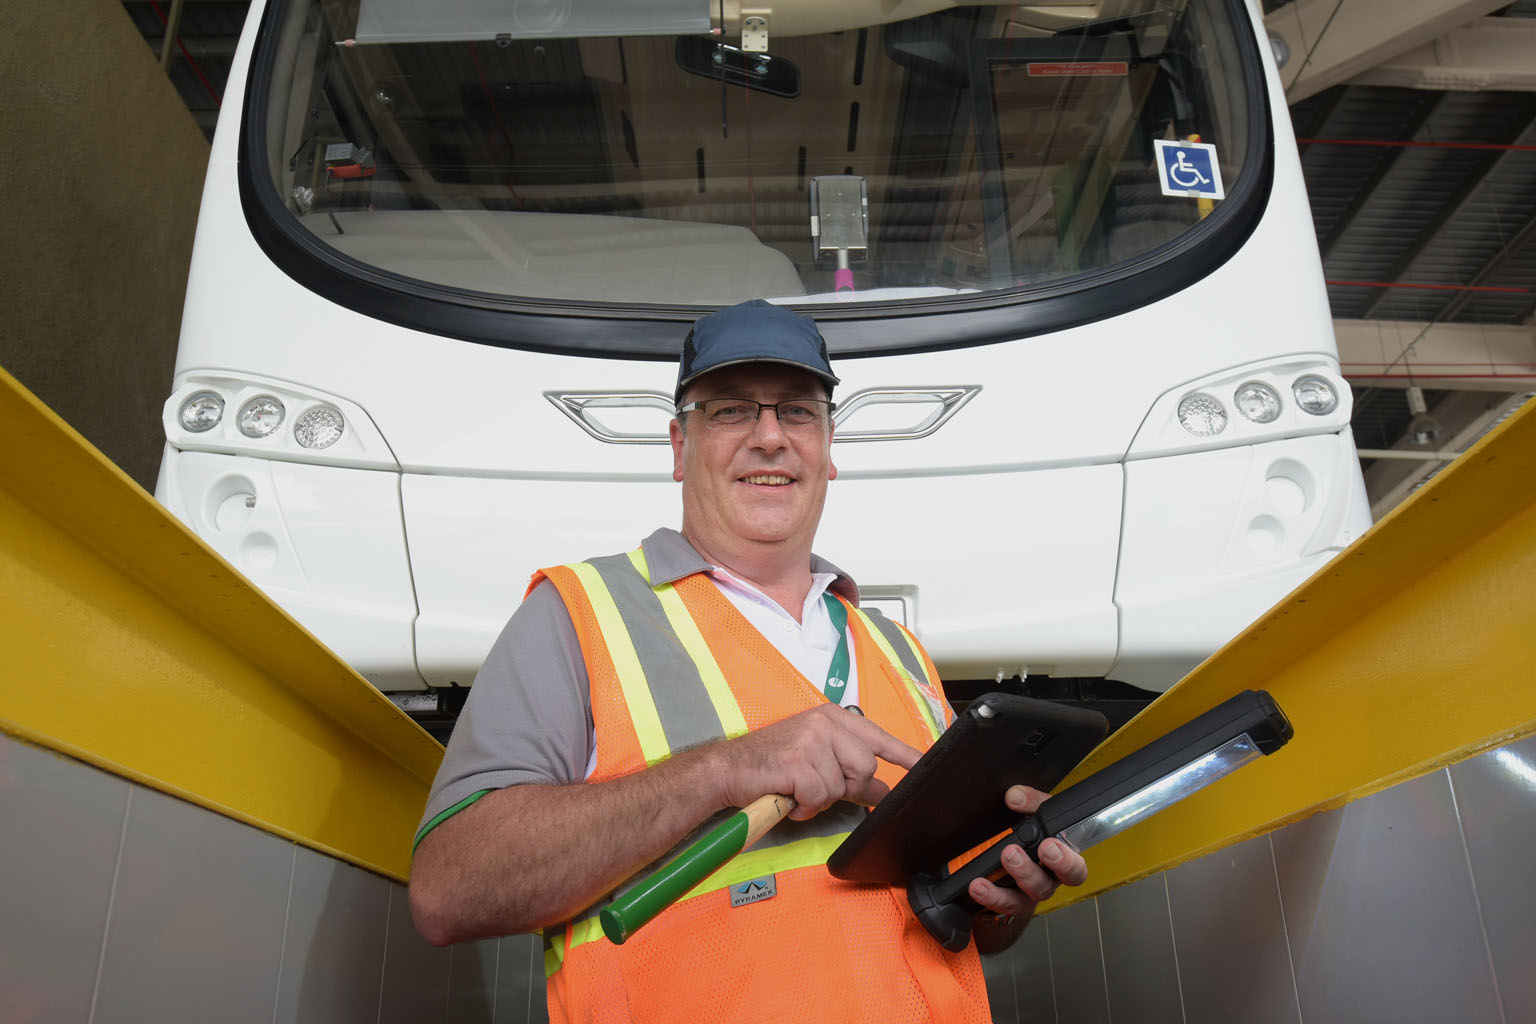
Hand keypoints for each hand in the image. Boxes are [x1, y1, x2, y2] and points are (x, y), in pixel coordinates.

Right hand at [711, 705, 921, 820]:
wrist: (729, 768)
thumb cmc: (772, 764)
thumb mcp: (816, 759)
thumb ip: (850, 773)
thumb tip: (881, 792)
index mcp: (832, 718)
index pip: (878, 738)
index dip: (904, 755)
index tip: (923, 765)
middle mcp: (825, 723)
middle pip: (864, 768)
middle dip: (844, 786)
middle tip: (816, 786)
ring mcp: (811, 740)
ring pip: (841, 787)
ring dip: (819, 798)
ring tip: (797, 789)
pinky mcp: (798, 761)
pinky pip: (820, 797)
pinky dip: (804, 806)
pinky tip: (789, 795)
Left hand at [967, 785, 1087, 917]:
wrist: (1018, 858)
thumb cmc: (1035, 836)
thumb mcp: (1037, 813)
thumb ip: (1030, 802)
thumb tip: (1014, 797)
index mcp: (1062, 861)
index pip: (1074, 868)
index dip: (1065, 860)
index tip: (1048, 844)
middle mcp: (1047, 882)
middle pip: (1046, 886)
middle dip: (1029, 871)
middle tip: (1011, 853)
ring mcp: (1028, 895)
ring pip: (1022, 899)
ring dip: (1003, 886)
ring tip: (988, 871)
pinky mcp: (1010, 902)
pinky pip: (1002, 905)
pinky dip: (989, 895)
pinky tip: (978, 886)